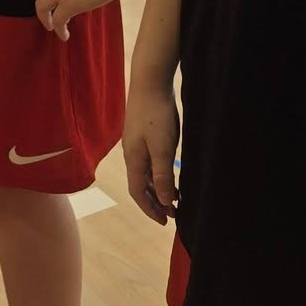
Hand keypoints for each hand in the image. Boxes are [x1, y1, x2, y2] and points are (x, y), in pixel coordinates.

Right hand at [122, 83, 179, 224]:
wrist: (149, 83)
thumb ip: (161, 175)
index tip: (164, 222)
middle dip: (153, 202)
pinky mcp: (142, 134)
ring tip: (173, 198)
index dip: (149, 209)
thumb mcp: (163, 148)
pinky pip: (148, 162)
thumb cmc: (156, 116)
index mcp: (133, 160)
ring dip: (156, 189)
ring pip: (144, 174)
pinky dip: (157, 174)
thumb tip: (162, 201)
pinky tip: (169, 172)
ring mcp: (136, 143)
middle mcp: (131, 154)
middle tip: (171, 214)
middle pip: (139, 185)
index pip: (137, 192)